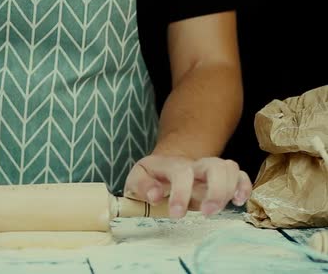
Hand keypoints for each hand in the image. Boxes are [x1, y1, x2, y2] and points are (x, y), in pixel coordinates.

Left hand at [123, 155, 251, 218]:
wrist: (162, 168)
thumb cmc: (149, 177)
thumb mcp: (136, 179)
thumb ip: (141, 186)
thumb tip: (155, 196)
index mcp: (171, 165)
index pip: (181, 173)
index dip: (181, 194)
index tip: (177, 214)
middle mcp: (194, 165)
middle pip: (214, 165)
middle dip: (215, 191)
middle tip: (207, 213)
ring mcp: (209, 170)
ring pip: (229, 168)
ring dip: (229, 190)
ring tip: (217, 210)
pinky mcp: (221, 178)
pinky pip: (240, 175)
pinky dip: (244, 187)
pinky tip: (238, 201)